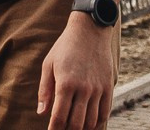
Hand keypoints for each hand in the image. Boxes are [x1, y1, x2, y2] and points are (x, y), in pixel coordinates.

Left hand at [37, 15, 115, 129]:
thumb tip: (41, 113)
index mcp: (65, 83)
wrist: (90, 30)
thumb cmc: (65, 47)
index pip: (59, 117)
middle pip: (76, 124)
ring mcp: (98, 89)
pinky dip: (97, 123)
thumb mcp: (49, 64)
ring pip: (91, 122)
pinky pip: (104, 114)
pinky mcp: (108, 87)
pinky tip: (89, 124)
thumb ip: (45, 90)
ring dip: (82, 129)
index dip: (54, 129)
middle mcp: (83, 89)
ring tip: (74, 127)